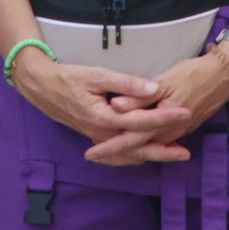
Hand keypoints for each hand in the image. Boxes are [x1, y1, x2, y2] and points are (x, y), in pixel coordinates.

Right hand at [11, 51, 191, 160]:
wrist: (41, 87)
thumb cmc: (69, 77)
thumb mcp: (97, 75)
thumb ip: (126, 83)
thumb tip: (153, 89)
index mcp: (104, 118)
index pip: (142, 122)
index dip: (165, 118)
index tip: (185, 112)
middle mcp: (101, 134)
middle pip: (138, 148)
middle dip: (163, 150)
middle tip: (186, 152)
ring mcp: (97, 138)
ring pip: (128, 154)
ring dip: (151, 155)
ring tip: (173, 155)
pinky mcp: (95, 136)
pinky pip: (118, 153)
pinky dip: (134, 155)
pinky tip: (146, 154)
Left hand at [95, 44, 228, 163]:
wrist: (222, 77)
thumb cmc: (192, 75)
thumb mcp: (165, 81)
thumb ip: (139, 95)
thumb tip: (115, 105)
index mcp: (162, 123)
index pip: (130, 140)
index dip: (109, 147)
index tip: (90, 152)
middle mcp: (168, 134)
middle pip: (136, 150)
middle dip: (114, 154)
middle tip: (93, 156)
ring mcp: (176, 133)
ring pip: (146, 149)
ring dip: (126, 152)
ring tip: (106, 153)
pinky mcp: (180, 128)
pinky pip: (156, 143)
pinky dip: (141, 146)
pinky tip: (132, 144)